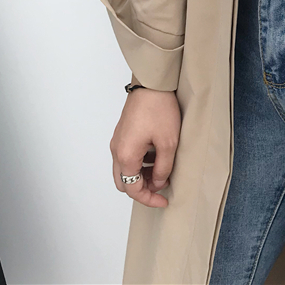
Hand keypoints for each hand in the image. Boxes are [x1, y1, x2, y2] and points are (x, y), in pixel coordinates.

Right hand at [110, 88, 180, 207]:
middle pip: (124, 182)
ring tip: (163, 169)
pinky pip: (127, 155)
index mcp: (125, 156)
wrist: (152, 84)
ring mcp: (118, 140)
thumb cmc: (159, 109)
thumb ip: (163, 168)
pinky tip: (157, 154)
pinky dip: (140, 161)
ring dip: (142, 174)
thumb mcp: (168, 143)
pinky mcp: (123, 132)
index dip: (149, 199)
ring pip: (125, 168)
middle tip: (161, 186)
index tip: (164, 201)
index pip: (133, 189)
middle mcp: (116, 150)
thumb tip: (159, 183)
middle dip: (143, 188)